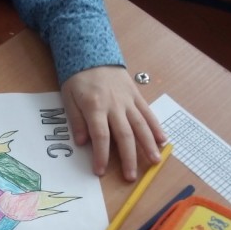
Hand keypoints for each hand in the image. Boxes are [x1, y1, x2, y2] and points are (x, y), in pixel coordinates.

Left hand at [61, 66, 166, 180]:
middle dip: (128, 157)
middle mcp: (115, 105)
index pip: (101, 136)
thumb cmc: (78, 78)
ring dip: (148, 145)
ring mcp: (128, 100)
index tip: (100, 172)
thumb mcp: (68, 98)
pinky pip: (148, 113)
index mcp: (95, 107)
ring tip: (155, 162)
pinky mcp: (137, 96)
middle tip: (131, 176)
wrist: (93, 52)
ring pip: (141, 125)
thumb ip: (76, 120)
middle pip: (125, 135)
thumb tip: (82, 143)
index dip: (101, 156)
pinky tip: (162, 140)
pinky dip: (156, 127)